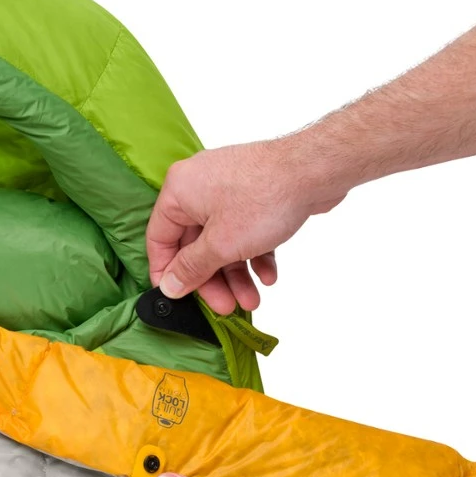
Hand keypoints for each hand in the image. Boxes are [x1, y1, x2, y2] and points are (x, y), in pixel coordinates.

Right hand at [146, 139, 347, 313]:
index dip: (166, 271)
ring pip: (222, 241)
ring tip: (251, 299)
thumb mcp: (220, 245)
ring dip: (235, 273)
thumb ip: (191, 268)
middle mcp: (199, 187)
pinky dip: (253, 254)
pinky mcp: (253, 194)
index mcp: (179, 191)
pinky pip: (244, 231)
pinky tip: (268, 275)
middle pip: (194, 244)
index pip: (160, 238)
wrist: (316, 171)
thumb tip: (169, 287)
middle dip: (212, 279)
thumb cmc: (264, 197)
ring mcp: (227, 190)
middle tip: (224, 306)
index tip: (176, 297)